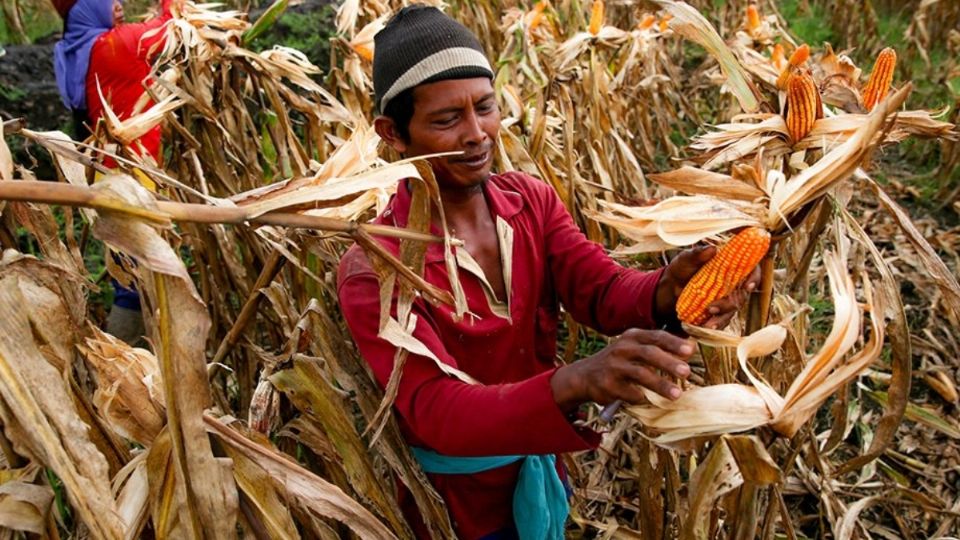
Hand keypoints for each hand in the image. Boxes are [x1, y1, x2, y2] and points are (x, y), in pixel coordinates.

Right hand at [550, 329, 694, 410]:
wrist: (585, 375)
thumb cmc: (620, 361)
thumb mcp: (635, 348)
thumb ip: (659, 347)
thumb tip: (691, 347)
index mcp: (632, 336)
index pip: (656, 336)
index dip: (673, 343)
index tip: (690, 351)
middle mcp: (622, 348)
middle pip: (649, 353)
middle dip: (669, 363)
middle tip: (686, 372)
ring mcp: (613, 366)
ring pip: (640, 374)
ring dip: (660, 385)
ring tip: (677, 395)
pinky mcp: (607, 385)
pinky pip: (630, 393)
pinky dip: (642, 397)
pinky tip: (649, 401)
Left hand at [654, 245, 760, 329]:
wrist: (669, 288)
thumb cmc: (681, 268)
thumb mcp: (686, 259)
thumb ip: (698, 253)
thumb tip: (712, 249)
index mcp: (729, 265)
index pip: (751, 270)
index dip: (754, 278)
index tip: (748, 287)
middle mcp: (732, 282)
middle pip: (742, 294)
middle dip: (730, 303)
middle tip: (713, 308)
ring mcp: (726, 298)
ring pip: (733, 309)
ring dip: (722, 317)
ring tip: (708, 322)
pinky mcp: (719, 311)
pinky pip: (723, 320)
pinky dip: (716, 324)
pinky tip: (707, 326)